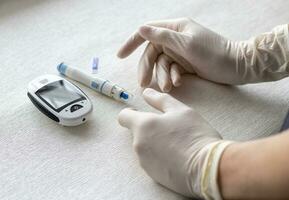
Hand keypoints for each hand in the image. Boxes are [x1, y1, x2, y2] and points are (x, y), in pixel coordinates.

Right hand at [117, 18, 237, 91]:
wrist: (235, 67)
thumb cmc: (213, 53)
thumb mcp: (186, 44)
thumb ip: (162, 37)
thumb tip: (141, 29)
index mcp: (175, 28)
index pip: (148, 31)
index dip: (132, 42)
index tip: (120, 55)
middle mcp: (175, 39)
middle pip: (152, 53)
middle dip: (148, 68)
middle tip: (143, 83)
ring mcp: (179, 52)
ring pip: (161, 65)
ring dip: (162, 76)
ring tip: (168, 87)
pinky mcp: (184, 64)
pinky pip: (171, 71)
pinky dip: (172, 78)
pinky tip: (178, 82)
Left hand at [118, 88, 230, 197]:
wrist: (207, 168)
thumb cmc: (194, 135)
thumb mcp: (180, 110)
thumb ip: (160, 100)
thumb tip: (146, 93)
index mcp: (143, 126)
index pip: (124, 117)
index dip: (131, 113)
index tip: (141, 114)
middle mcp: (138, 145)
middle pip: (138, 133)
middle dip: (150, 130)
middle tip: (171, 130)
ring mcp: (144, 162)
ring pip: (145, 148)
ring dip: (155, 144)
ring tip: (177, 145)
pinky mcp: (152, 176)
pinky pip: (152, 162)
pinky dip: (160, 159)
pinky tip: (177, 159)